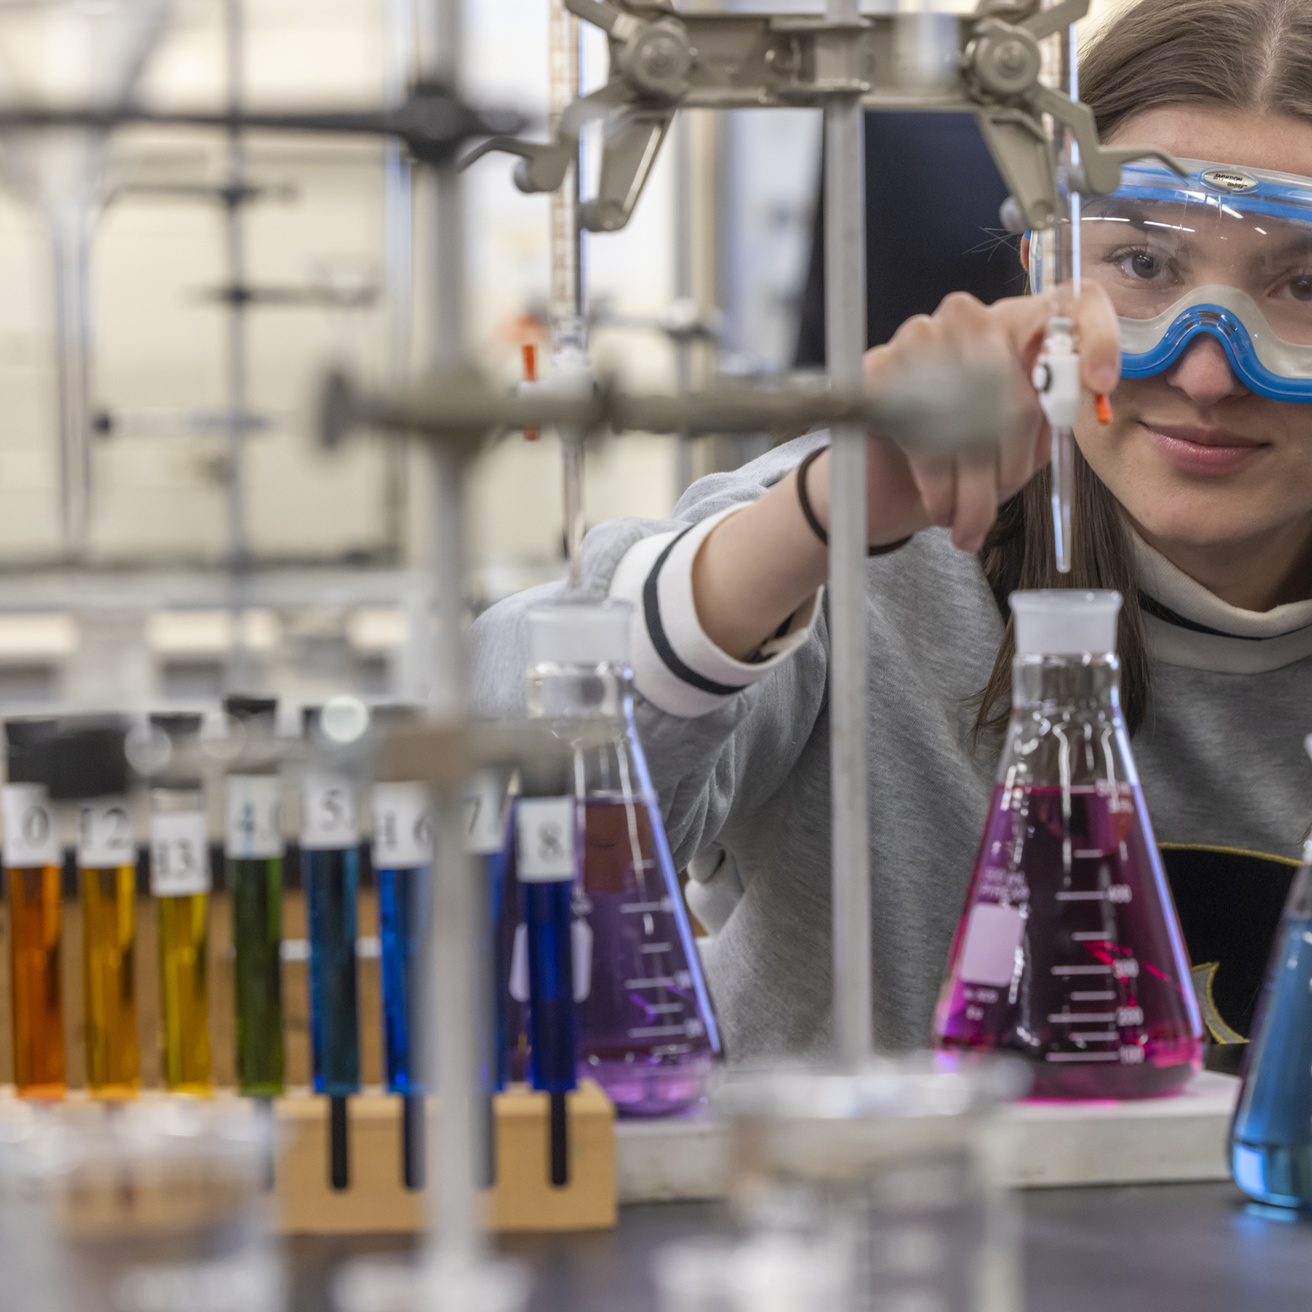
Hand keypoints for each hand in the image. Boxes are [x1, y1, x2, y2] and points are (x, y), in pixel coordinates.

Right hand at [803, 284, 1120, 552]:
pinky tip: (939, 502)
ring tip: (969, 521)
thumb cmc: (965, 452)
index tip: (1099, 386)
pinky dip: (937, 481)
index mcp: (1022, 326)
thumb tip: (1079, 395)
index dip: (1097, 337)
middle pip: (1016, 387)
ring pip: (968, 414)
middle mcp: (974, 319)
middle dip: (1011, 461)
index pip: (1073, 303)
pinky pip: (922, 430)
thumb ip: (1053, 414)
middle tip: (1002, 497)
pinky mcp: (879, 367)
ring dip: (972, 484)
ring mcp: (922, 335)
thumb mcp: (1023, 441)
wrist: (892, 479)